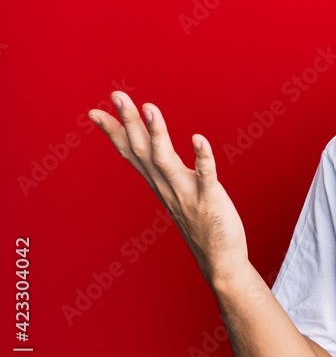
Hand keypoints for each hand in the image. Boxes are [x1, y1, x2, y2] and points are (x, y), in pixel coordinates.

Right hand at [89, 91, 248, 283]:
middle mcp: (167, 187)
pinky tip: (199, 138)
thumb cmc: (201, 224)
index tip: (94, 111)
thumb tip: (153, 152)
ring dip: (157, 134)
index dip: (113, 132)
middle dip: (129, 122)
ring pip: (165, 160)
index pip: (130, 154)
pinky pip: (205, 176)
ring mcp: (186, 194)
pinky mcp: (209, 201)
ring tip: (149, 107)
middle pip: (142, 150)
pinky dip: (202, 158)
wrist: (220, 261)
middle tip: (117, 95)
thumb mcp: (175, 194)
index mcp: (159, 184)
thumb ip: (164, 173)